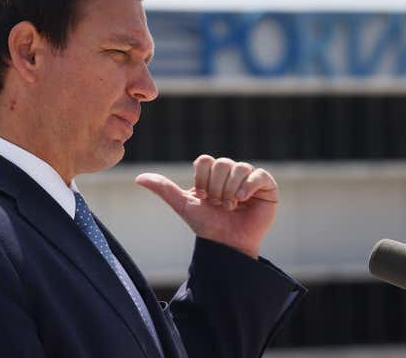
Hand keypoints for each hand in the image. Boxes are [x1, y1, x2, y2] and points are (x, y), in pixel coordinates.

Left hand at [135, 155, 277, 258]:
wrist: (227, 245)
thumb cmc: (208, 226)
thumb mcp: (184, 206)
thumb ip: (164, 189)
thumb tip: (138, 178)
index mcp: (213, 174)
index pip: (205, 160)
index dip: (202, 180)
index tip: (203, 198)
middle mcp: (232, 172)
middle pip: (222, 163)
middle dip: (217, 188)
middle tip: (219, 205)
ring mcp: (250, 178)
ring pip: (239, 167)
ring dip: (231, 191)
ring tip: (231, 206)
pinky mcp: (267, 186)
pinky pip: (258, 174)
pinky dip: (249, 186)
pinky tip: (244, 200)